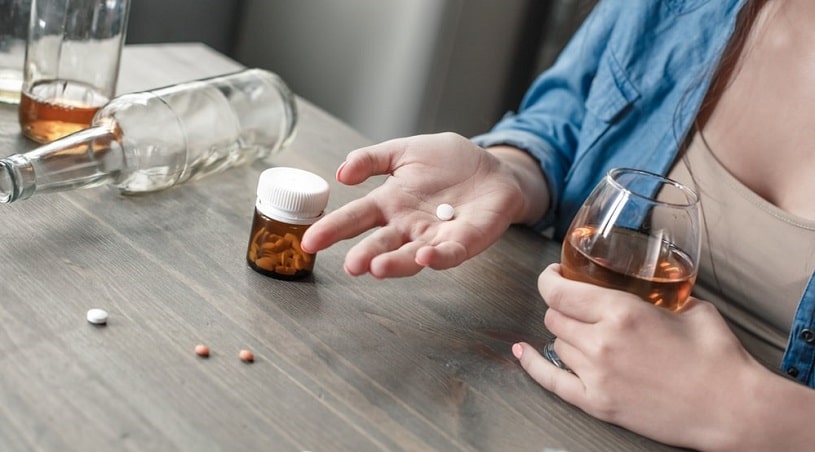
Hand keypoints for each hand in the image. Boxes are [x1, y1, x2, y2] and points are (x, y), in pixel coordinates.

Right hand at [301, 133, 531, 277]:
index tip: (310, 242)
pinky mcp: (464, 241)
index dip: (333, 230)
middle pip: (381, 244)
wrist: (492, 168)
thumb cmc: (449, 162)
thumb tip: (341, 173)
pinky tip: (425, 256)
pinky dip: (438, 257)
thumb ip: (372, 159)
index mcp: (390, 204)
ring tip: (378, 268)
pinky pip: (450, 253)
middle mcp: (408, 226)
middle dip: (365, 255)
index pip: (356, 218)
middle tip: (351, 265)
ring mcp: (435, 236)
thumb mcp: (405, 151)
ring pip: (411, 255)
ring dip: (395, 264)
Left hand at [512, 263, 771, 449]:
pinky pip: (551, 381)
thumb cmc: (717, 356)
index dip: (550, 278)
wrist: (732, 409)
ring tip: (585, 333)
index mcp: (620, 311)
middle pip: (554, 316)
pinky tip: (522, 352)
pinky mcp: (598, 403)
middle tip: (576, 305)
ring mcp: (596, 375)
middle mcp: (600, 341)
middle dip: (562, 307)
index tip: (555, 274)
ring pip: (556, 344)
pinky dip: (532, 365)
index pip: (558, 290)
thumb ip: (661, 295)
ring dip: (566, 335)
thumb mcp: (690, 307)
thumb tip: (652, 287)